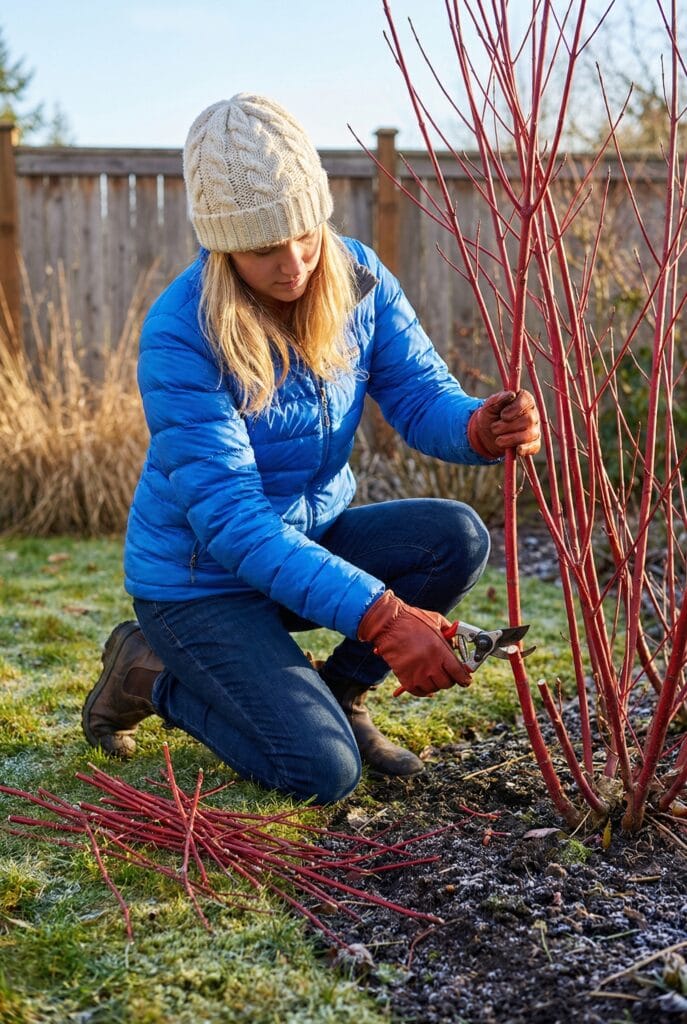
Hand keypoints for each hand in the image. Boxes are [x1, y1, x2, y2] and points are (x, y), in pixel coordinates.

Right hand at [358, 590, 472, 697]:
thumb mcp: (436, 621)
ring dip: (435, 683)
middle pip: (447, 683)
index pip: (459, 673)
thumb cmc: (412, 620)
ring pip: (434, 689)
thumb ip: (450, 633)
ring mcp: (417, 674)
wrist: (388, 624)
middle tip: (446, 673)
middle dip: (449, 679)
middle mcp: (431, 665)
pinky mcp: (405, 679)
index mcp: (441, 651)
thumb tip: (457, 645)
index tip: (466, 680)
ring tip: (432, 674)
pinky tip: (423, 682)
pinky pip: (419, 692)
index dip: (465, 678)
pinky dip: (423, 689)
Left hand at [467, 389, 540, 458]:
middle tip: (494, 428)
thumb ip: (499, 399)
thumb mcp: (489, 406)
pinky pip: (534, 447)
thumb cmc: (490, 416)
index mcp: (524, 400)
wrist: (487, 434)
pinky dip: (525, 449)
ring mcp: (534, 429)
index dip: (516, 409)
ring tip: (498, 440)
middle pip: (528, 419)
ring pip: (530, 434)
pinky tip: (517, 450)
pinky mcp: (533, 443)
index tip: (503, 415)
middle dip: (508, 426)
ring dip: (512, 439)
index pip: (527, 401)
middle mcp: (532, 413)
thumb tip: (511, 394)